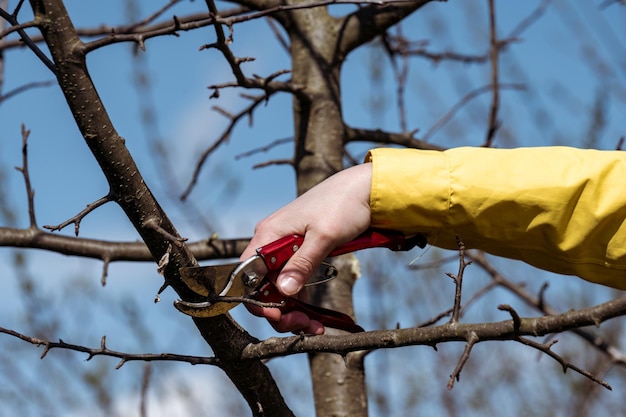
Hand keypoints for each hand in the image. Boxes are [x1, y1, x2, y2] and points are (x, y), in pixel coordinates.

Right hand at [240, 163, 371, 333]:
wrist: (364, 189)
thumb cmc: (343, 205)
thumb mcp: (324, 237)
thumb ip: (302, 263)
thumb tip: (281, 291)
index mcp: (268, 234)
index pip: (247, 276)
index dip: (258, 301)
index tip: (280, 314)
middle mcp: (271, 242)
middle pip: (262, 287)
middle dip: (280, 311)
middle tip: (305, 325)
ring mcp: (285, 248)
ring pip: (278, 288)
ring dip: (293, 310)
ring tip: (316, 326)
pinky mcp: (300, 253)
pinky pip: (293, 281)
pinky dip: (302, 301)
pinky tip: (317, 317)